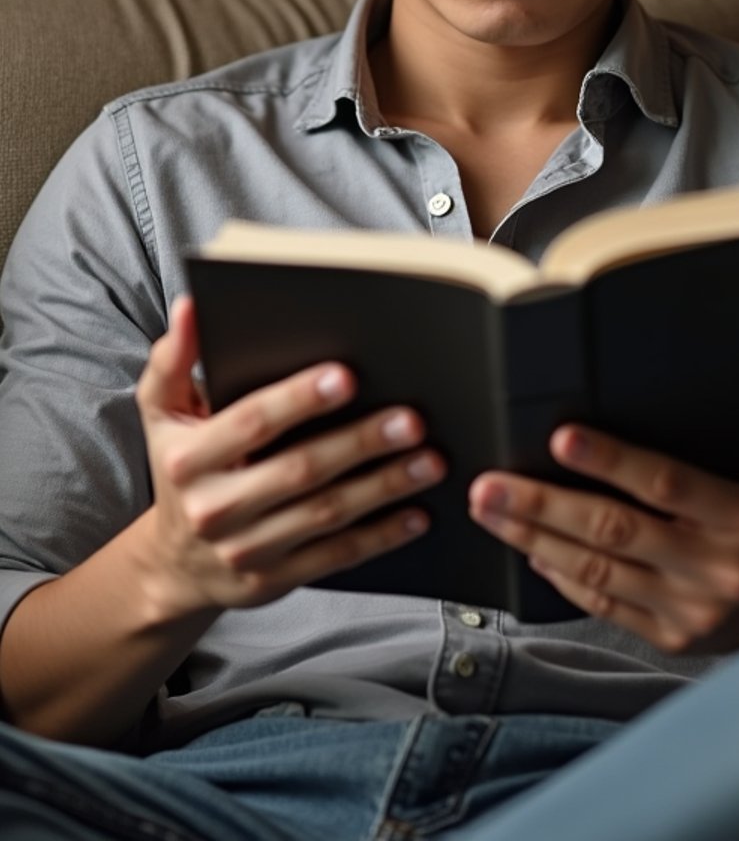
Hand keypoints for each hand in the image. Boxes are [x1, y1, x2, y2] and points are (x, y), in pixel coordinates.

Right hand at [135, 297, 445, 618]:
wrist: (170, 565)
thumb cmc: (179, 470)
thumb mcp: (161, 414)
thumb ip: (173, 360)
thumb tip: (191, 307)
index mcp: (189, 460)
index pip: (251, 422)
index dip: (299, 399)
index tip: (347, 376)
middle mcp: (215, 508)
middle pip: (299, 470)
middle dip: (359, 442)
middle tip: (410, 419)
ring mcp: (246, 550)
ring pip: (325, 514)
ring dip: (383, 487)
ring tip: (429, 460)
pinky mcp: (275, 579)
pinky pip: (335, 557)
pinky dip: (380, 536)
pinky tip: (416, 514)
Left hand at [468, 425, 738, 651]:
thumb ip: (680, 477)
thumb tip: (588, 448)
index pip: (665, 482)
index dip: (610, 459)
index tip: (561, 439)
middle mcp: (720, 566)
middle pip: (616, 529)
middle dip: (542, 505)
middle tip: (490, 486)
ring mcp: (695, 610)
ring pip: (598, 570)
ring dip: (535, 540)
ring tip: (494, 514)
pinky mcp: (674, 640)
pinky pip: (604, 605)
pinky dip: (563, 577)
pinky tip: (534, 553)